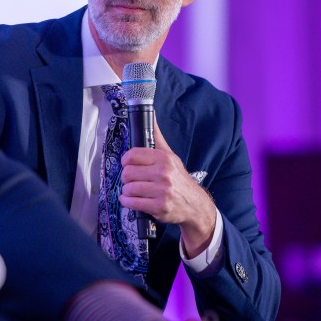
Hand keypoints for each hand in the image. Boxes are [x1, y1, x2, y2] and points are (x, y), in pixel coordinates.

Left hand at [119, 117, 216, 256]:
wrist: (194, 204)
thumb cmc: (178, 178)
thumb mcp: (170, 155)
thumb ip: (157, 137)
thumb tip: (150, 113)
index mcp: (164, 158)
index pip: (132, 155)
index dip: (126, 161)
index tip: (128, 164)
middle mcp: (163, 174)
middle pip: (127, 173)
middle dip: (126, 178)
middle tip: (132, 180)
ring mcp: (161, 191)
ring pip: (128, 188)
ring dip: (127, 191)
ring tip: (134, 191)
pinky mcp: (158, 207)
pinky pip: (132, 203)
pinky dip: (127, 202)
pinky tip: (131, 200)